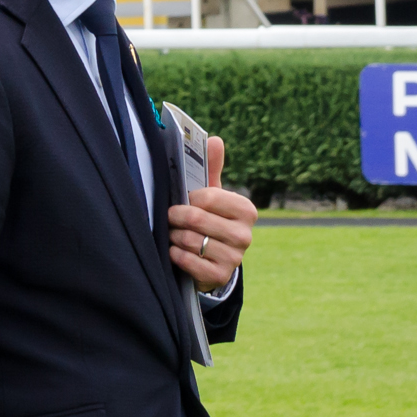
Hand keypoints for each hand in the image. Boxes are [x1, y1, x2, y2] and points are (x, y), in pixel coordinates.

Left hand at [166, 136, 253, 289]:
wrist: (214, 259)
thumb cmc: (210, 219)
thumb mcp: (213, 196)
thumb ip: (212, 169)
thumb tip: (215, 140)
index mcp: (246, 210)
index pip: (208, 197)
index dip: (188, 198)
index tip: (182, 200)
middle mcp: (245, 235)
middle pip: (196, 219)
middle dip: (176, 218)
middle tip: (171, 217)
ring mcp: (234, 258)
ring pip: (190, 241)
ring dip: (174, 237)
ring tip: (174, 234)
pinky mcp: (220, 276)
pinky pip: (188, 262)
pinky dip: (176, 255)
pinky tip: (176, 251)